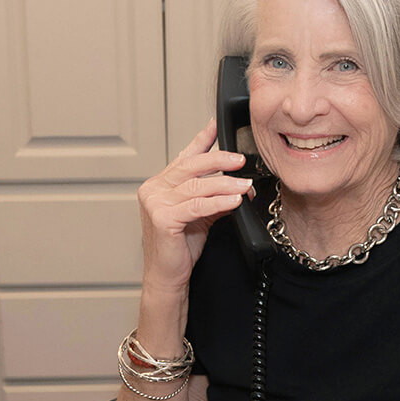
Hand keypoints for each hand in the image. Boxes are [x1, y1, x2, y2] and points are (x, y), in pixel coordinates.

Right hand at [137, 119, 251, 291]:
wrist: (167, 276)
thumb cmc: (180, 247)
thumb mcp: (200, 215)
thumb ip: (214, 196)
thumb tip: (240, 184)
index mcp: (161, 184)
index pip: (185, 156)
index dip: (202, 139)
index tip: (217, 124)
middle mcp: (154, 188)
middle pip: (191, 166)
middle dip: (219, 160)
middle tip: (241, 159)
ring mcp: (155, 203)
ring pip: (197, 185)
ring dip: (225, 183)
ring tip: (245, 183)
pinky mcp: (162, 219)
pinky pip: (197, 205)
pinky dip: (219, 201)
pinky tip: (235, 199)